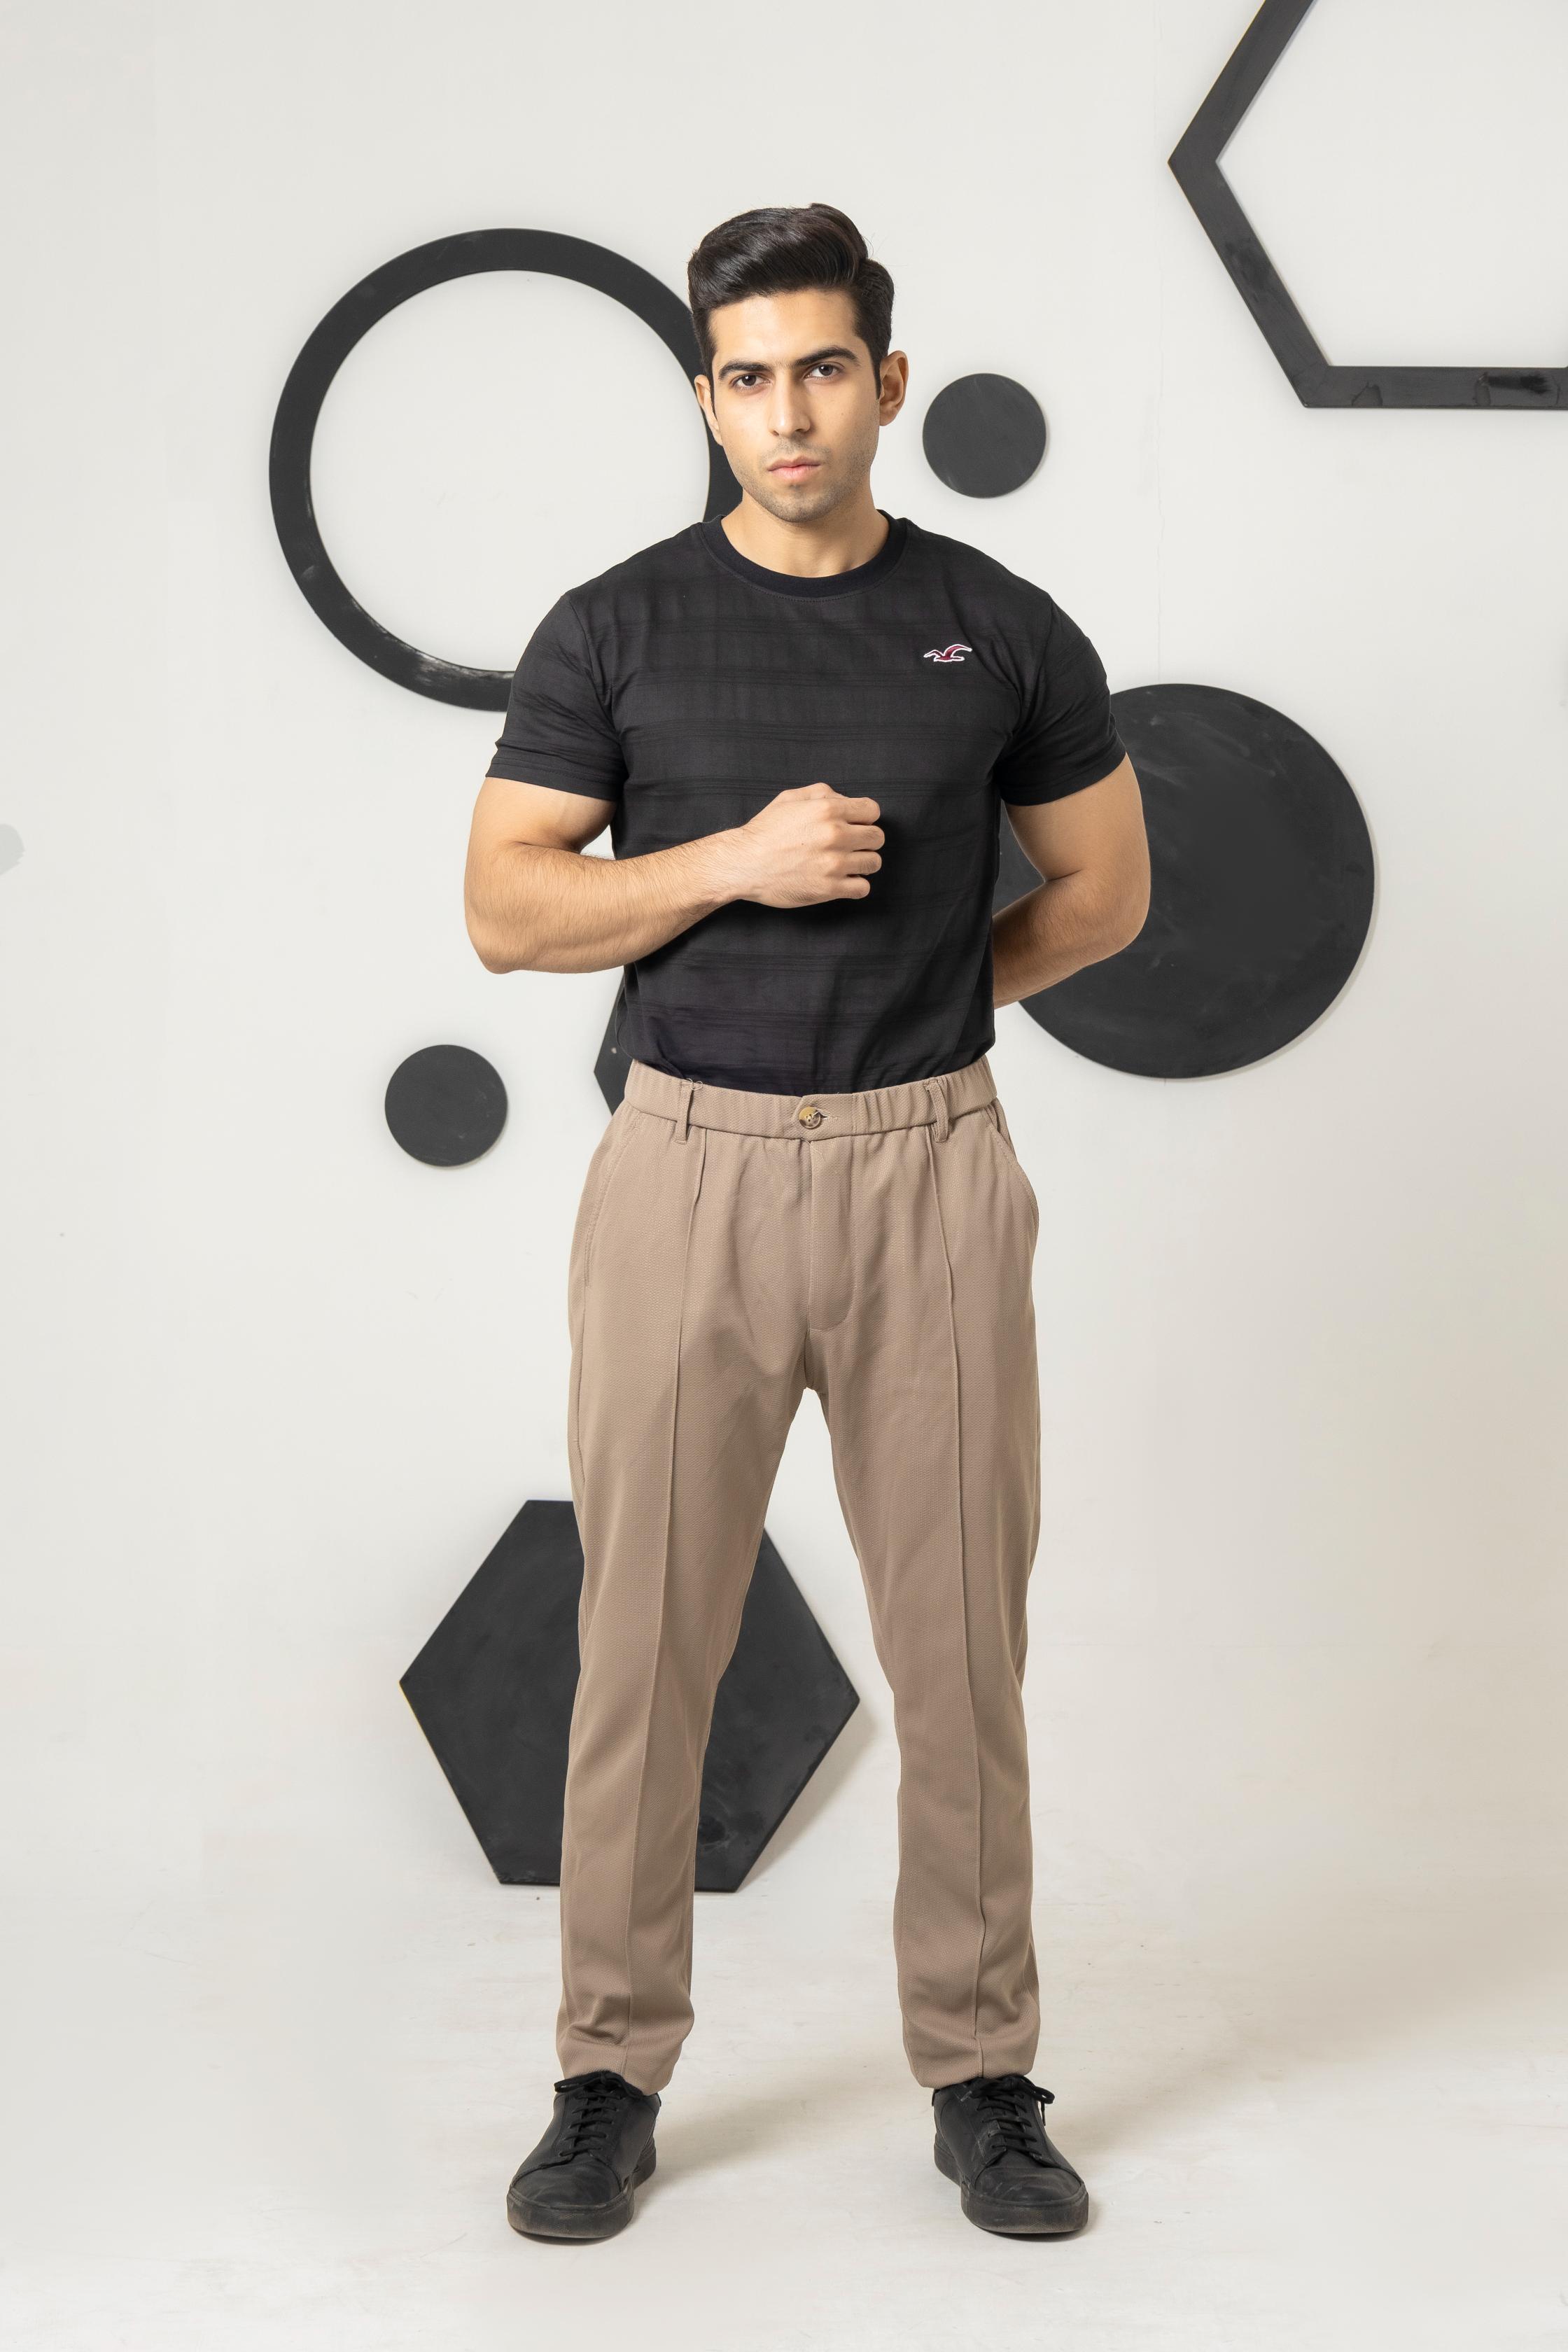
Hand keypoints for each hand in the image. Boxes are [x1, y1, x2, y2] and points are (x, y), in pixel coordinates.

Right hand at [718, 782, 883, 908]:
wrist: (743, 864)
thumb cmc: (765, 831)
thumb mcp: (790, 798)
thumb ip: (823, 793)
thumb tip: (847, 801)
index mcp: (828, 809)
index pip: (872, 810)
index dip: (864, 817)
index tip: (855, 825)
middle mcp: (835, 835)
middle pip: (877, 837)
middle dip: (865, 840)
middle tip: (850, 846)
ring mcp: (834, 864)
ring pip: (873, 863)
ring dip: (862, 863)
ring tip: (845, 864)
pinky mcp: (829, 888)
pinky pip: (862, 888)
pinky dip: (855, 886)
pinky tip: (842, 881)